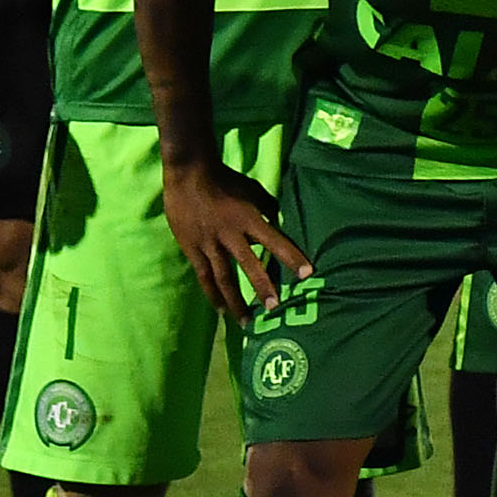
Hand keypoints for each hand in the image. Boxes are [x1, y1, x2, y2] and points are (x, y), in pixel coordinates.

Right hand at [163, 159, 309, 319]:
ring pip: (224, 278)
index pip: (276, 241)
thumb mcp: (253, 191)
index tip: (308, 274)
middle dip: (263, 287)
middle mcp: (230, 234)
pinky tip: (221, 310)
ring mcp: (209, 243)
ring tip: (246, 321)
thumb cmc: (226, 181)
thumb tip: (282, 224)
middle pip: (249, 265)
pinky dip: (213, 294)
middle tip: (275, 308)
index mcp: (249, 218)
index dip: (292, 257)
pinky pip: (205, 276)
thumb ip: (268, 209)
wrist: (189, 175)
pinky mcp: (192, 249)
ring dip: (236, 301)